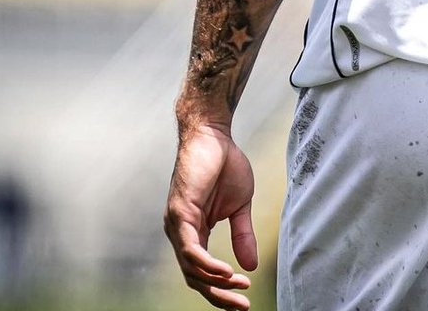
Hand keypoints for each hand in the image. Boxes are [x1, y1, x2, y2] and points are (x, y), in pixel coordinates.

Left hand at [164, 123, 257, 308]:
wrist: (214, 133)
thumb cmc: (224, 164)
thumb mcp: (240, 205)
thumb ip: (242, 235)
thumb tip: (250, 267)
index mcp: (194, 232)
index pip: (202, 272)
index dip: (222, 290)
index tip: (244, 300)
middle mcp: (180, 233)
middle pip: (195, 278)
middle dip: (219, 296)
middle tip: (242, 306)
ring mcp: (176, 224)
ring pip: (191, 268)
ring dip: (216, 283)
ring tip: (239, 287)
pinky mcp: (179, 212)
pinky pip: (191, 249)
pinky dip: (208, 265)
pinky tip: (225, 272)